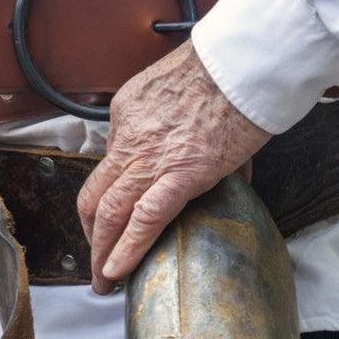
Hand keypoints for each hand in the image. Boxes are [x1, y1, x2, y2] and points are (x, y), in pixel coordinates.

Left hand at [78, 41, 271, 293]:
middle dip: (92, 235)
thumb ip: (180, 127)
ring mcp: (151, 157)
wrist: (247, 58)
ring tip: (104, 280)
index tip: (108, 221)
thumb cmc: (227, 68)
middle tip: (95, 262)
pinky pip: (144, 219)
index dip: (106, 200)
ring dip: (102, 252)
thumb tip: (210, 163)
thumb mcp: (180, 90)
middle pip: (95, 197)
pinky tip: (119, 271)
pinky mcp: (180, 174)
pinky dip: (127, 249)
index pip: (108, 167)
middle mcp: (129, 138)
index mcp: (127, 115)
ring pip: (109, 213)